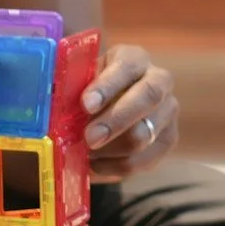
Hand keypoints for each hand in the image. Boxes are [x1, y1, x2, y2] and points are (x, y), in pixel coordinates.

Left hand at [84, 43, 176, 182]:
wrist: (112, 105)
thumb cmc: (89, 91)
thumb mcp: (80, 82)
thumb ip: (72, 91)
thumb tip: (55, 112)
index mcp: (135, 58)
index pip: (127, 66)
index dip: (107, 86)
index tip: (86, 105)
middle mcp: (160, 80)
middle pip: (148, 98)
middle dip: (116, 121)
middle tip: (89, 138)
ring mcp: (168, 111)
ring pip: (145, 134)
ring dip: (110, 149)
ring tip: (85, 154)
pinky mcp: (168, 139)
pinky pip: (143, 160)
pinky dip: (115, 167)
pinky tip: (95, 165)